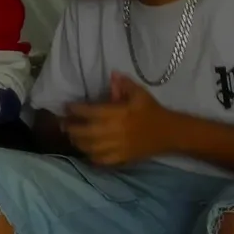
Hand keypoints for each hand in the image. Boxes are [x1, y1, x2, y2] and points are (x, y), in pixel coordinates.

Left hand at [63, 72, 177, 165]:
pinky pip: (101, 160)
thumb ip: (124, 84)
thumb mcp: (140, 94)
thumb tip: (112, 74)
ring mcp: (116, 146)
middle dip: (71, 127)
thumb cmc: (152, 111)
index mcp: (116, 114)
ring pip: (89, 147)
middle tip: (63, 123)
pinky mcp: (121, 158)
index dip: (75, 109)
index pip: (89, 112)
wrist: (169, 133)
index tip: (67, 106)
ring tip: (72, 136)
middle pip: (84, 132)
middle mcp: (113, 131)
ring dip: (77, 142)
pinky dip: (90, 156)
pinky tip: (86, 151)